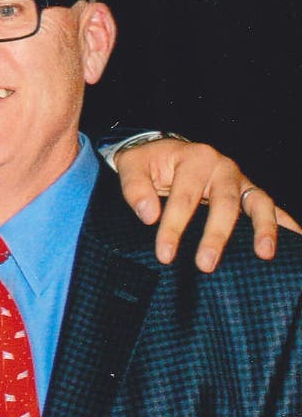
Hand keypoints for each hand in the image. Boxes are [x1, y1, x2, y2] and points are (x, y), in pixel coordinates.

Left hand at [114, 139, 298, 271]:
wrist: (162, 152)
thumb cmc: (146, 162)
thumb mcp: (130, 166)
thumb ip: (135, 189)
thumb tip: (150, 216)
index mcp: (194, 158)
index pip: (184, 197)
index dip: (174, 227)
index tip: (165, 255)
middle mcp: (222, 167)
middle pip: (224, 203)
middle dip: (215, 236)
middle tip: (205, 265)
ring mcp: (240, 180)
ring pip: (258, 202)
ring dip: (264, 229)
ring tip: (264, 255)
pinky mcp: (249, 192)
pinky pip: (272, 208)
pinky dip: (286, 224)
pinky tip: (297, 241)